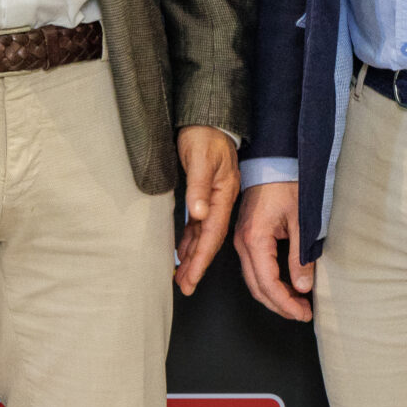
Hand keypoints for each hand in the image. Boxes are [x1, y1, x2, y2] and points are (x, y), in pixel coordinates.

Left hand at [175, 126, 239, 294]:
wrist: (207, 119)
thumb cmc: (204, 136)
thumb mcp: (199, 158)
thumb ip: (199, 186)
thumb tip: (199, 213)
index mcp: (224, 195)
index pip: (212, 234)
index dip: (201, 258)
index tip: (191, 278)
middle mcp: (220, 201)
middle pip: (208, 240)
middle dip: (197, 265)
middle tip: (185, 286)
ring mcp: (213, 199)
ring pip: (203, 235)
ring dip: (193, 256)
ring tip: (182, 277)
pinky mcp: (204, 195)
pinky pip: (198, 225)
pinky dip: (190, 240)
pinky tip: (183, 252)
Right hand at [231, 181, 310, 320]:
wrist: (273, 162)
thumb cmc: (287, 185)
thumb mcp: (301, 221)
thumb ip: (300, 256)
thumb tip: (302, 287)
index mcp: (255, 239)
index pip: (268, 284)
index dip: (286, 304)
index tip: (304, 313)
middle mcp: (242, 243)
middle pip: (257, 288)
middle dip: (280, 306)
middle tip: (303, 313)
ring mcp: (241, 240)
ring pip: (253, 281)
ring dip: (274, 296)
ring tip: (297, 304)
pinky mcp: (246, 237)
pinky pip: (253, 269)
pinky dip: (268, 283)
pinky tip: (285, 286)